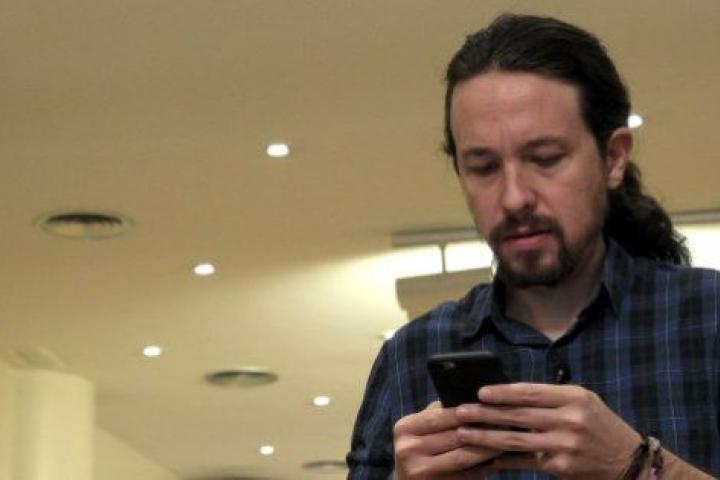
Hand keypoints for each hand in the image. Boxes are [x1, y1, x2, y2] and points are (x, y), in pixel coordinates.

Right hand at [393, 401, 501, 479]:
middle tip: (507, 421)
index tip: (492, 405)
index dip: (468, 410)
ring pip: (462, 456)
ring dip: (487, 448)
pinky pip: (465, 476)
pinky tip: (497, 460)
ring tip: (507, 439)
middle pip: (454, 436)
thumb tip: (473, 399)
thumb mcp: (420, 428)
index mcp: (405, 427)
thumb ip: (439, 414)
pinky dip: (483, 468)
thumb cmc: (419, 449)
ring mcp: (419, 470)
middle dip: (482, 428)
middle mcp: (408, 448)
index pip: (442, 416)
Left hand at [454, 383, 641, 479]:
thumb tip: (507, 394)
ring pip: (516, 439)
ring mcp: (565, 445)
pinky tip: (484, 458)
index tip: (480, 391)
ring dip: (486, 437)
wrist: (630, 463)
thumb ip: (550, 398)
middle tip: (461, 411)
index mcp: (573, 397)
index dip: (503, 392)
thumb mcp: (582, 402)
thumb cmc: (599, 426)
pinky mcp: (561, 467)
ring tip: (464, 433)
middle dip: (486, 413)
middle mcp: (570, 419)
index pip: (531, 392)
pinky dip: (502, 459)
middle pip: (519, 415)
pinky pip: (525, 461)